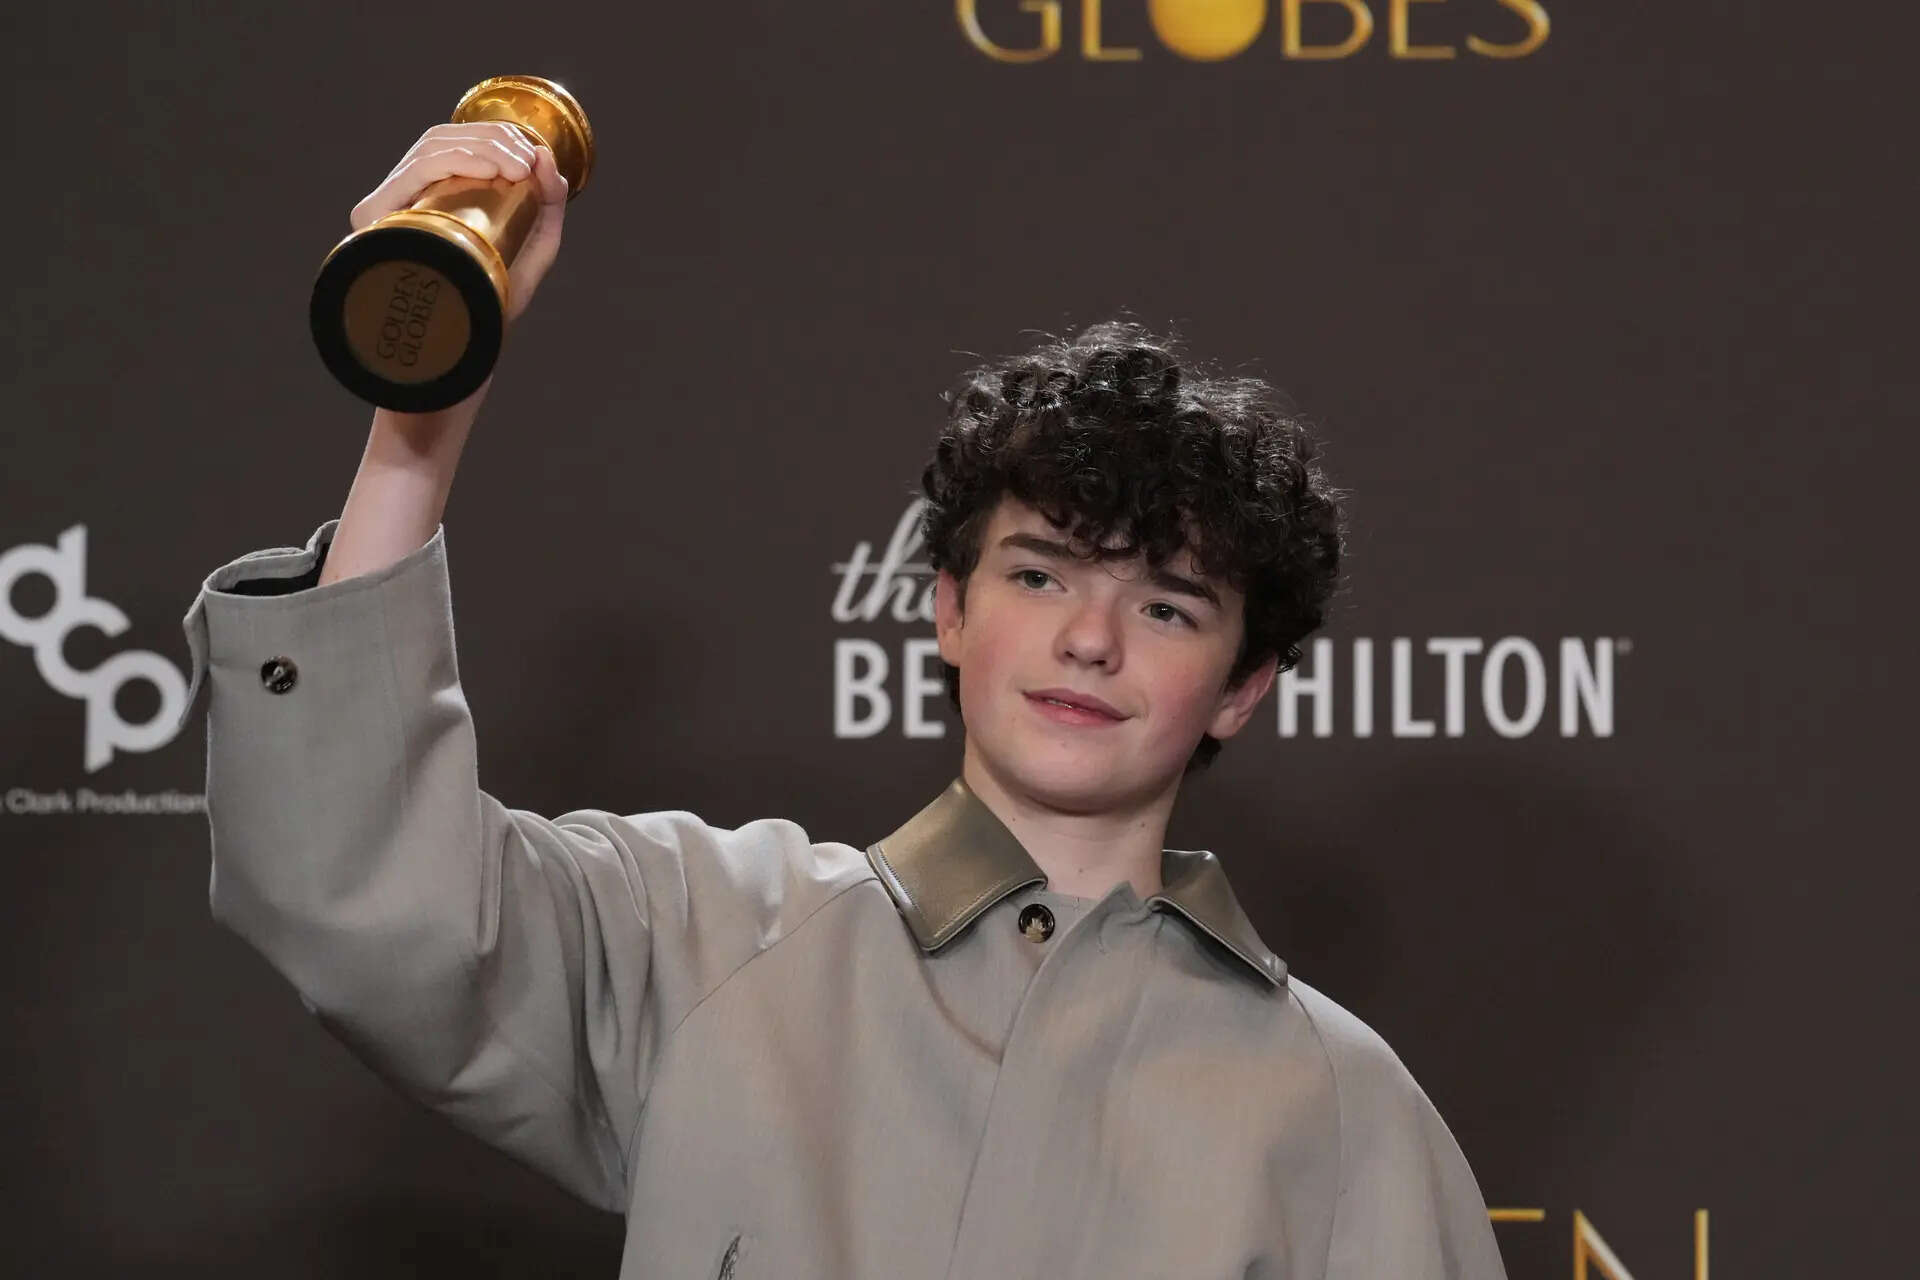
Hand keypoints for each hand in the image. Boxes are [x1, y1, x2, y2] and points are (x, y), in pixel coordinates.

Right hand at [348, 120, 569, 326]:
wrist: (466, 342)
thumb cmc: (497, 295)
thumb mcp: (534, 246)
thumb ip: (548, 204)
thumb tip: (547, 156)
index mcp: (430, 193)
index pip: (458, 144)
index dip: (495, 136)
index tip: (533, 154)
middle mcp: (403, 194)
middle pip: (445, 139)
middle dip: (493, 139)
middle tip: (528, 161)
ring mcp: (385, 203)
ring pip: (431, 147)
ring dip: (481, 147)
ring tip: (517, 167)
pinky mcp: (373, 214)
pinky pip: (417, 171)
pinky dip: (457, 161)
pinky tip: (490, 170)